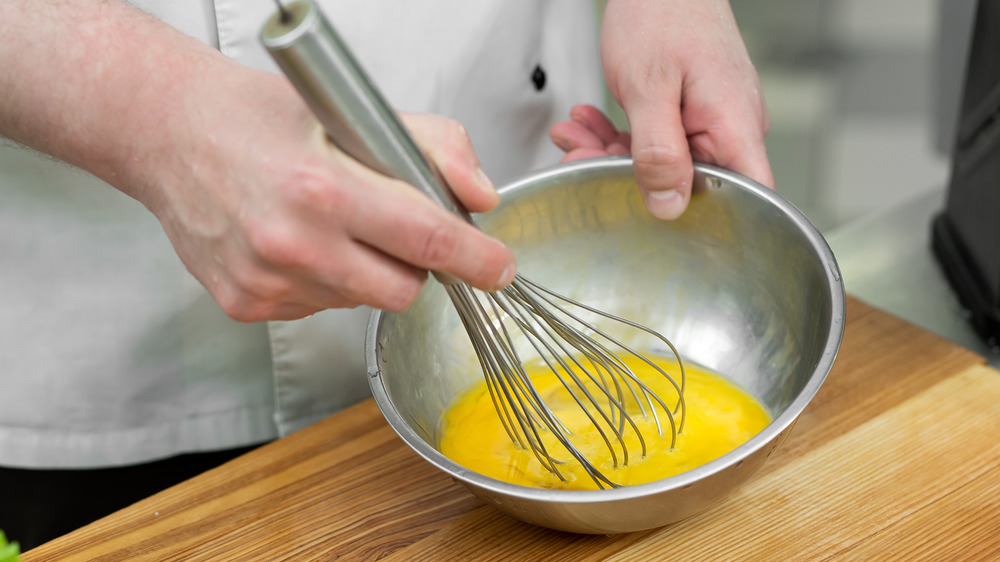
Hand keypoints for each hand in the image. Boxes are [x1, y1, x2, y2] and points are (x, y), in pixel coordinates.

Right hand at [0, 0, 514, 321]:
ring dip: (365, 271)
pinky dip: (325, 281)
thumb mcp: (353, 111)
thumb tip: (478, 198)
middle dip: (416, 267)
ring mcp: (266, 281)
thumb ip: (433, 148)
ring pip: (359, 301)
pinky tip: (296, 242)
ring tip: (327, 222)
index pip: (425, 238)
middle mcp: (292, 243)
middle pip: (402, 290)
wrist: (168, 133)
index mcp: (323, 187)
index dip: (475, 259)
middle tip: (397, 230)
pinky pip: (318, 307)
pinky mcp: (245, 304)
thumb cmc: (256, 116)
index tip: (499, 269)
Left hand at [553, 0, 773, 219]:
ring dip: (612, 153)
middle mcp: (730, 127)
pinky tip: (587, 125)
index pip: (748, 195)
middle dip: (631, 178)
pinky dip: (618, 136)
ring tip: (573, 137)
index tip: (665, 229)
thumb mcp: (649, 88)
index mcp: (735, 125)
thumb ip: (658, 151)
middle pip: (689, 183)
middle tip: (580, 161)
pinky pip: (655, 140)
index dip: (717, 223)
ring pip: (662, 162)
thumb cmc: (663, 13)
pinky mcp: (687, 112)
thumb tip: (669, 206)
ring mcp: (709, 120)